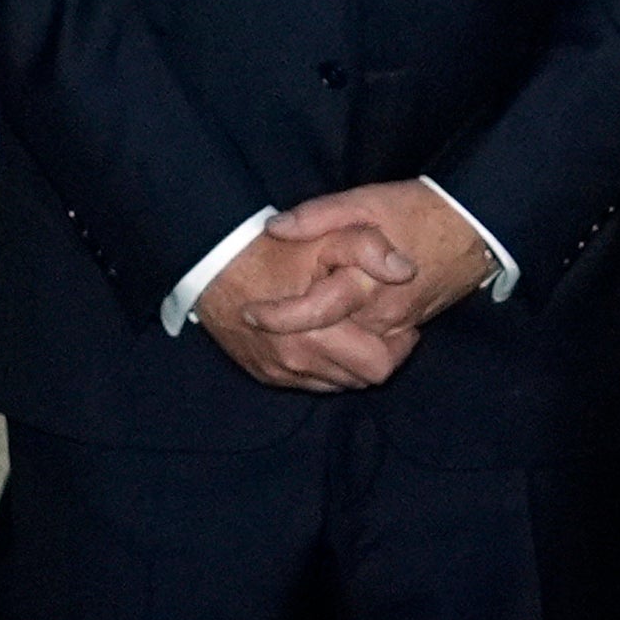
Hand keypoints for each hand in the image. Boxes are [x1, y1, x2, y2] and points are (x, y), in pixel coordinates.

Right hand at [193, 220, 420, 392]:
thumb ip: (371, 250)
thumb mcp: (330, 236)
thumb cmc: (276, 249)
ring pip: (336, 383)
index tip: (402, 325)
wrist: (214, 262)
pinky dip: (324, 365)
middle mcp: (297, 362)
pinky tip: (327, 336)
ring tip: (354, 328)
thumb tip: (406, 272)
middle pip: (361, 379)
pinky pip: (309, 382)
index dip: (400, 346)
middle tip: (383, 328)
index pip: (379, 366)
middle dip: (379, 355)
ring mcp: (278, 371)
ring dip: (351, 361)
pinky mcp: (264, 373)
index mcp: (316, 335)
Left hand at [256, 181, 499, 340]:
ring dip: (317, 355)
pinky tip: (328, 334)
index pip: (315, 313)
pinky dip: (344, 355)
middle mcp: (382, 315)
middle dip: (291, 346)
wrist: (476, 227)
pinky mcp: (407, 332)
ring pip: (349, 365)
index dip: (277, 317)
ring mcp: (397, 329)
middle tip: (263, 328)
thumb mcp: (365, 201)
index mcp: (367, 282)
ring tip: (291, 332)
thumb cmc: (418, 210)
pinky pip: (370, 360)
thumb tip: (275, 229)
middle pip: (327, 351)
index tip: (250, 312)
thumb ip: (319, 216)